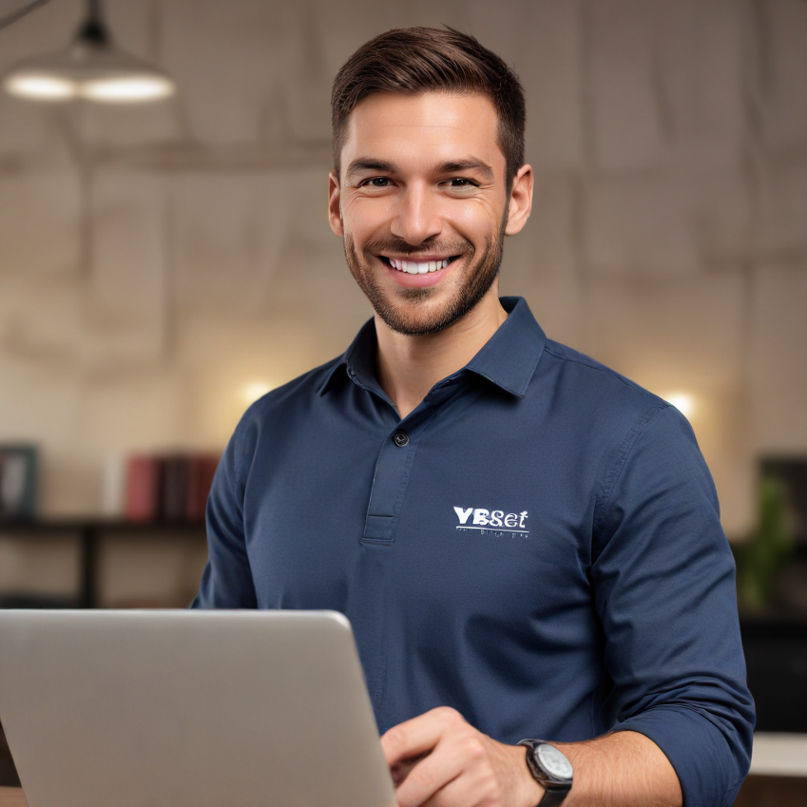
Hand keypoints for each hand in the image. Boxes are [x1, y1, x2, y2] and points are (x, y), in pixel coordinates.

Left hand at [381, 706, 542, 806]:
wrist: (517, 773)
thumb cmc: (466, 755)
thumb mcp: (441, 738)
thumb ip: (410, 749)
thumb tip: (372, 772)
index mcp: (445, 721)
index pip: (399, 739)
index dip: (376, 761)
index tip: (363, 775)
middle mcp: (465, 744)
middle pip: (416, 782)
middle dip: (398, 798)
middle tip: (387, 800)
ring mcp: (480, 775)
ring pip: (433, 805)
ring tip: (426, 799)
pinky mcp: (490, 802)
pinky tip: (445, 804)